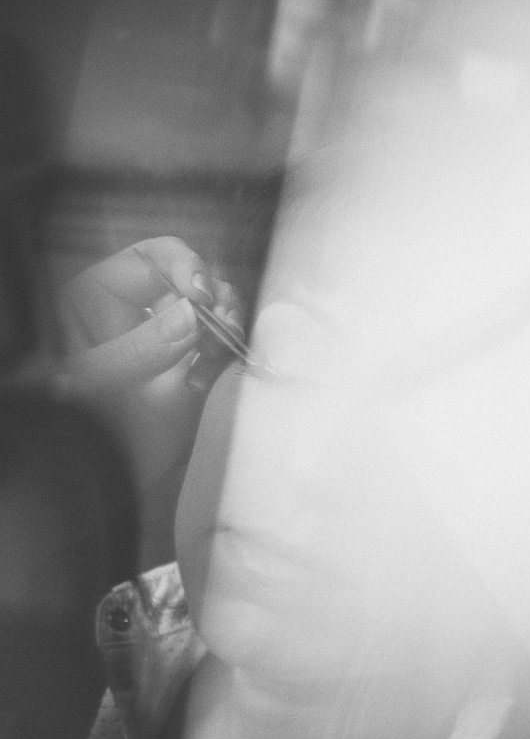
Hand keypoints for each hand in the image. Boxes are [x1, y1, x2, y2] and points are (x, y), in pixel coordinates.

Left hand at [56, 237, 241, 513]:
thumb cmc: (91, 431)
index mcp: (97, 301)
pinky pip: (224, 338)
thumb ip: (145, 345)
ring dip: (227, 319)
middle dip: (213, 296)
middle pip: (191, 276)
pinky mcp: (195, 362)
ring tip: (219, 347)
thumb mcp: (104, 383)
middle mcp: (135, 311)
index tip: (201, 294)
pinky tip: (215, 366)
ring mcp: (168, 337)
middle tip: (222, 322)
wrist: (112, 480)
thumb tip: (194, 313)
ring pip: (214, 305)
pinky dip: (230, 346)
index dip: (181, 265)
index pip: (149, 258)